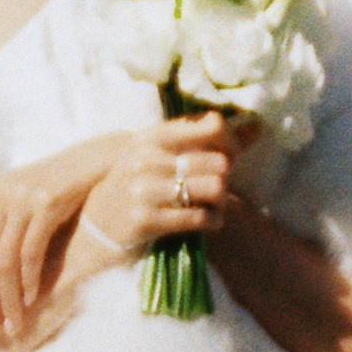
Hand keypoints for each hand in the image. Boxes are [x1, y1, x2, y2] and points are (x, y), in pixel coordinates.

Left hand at [0, 132, 132, 339]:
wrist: (91, 163)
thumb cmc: (47, 187)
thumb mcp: (7, 198)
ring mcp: (21, 198)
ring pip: (4, 262)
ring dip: (8, 300)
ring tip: (14, 325)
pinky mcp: (46, 203)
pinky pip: (30, 251)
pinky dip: (28, 280)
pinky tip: (31, 300)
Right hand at [70, 116, 236, 277]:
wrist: (93, 225)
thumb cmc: (134, 184)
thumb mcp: (159, 154)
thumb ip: (204, 139)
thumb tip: (258, 126)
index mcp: (153, 136)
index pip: (212, 126)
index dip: (231, 142)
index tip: (230, 156)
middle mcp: (148, 159)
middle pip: (219, 161)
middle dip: (226, 178)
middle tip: (219, 188)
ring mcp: (145, 190)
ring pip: (214, 189)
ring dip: (221, 202)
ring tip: (213, 206)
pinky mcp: (146, 220)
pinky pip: (199, 218)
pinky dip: (212, 221)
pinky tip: (207, 222)